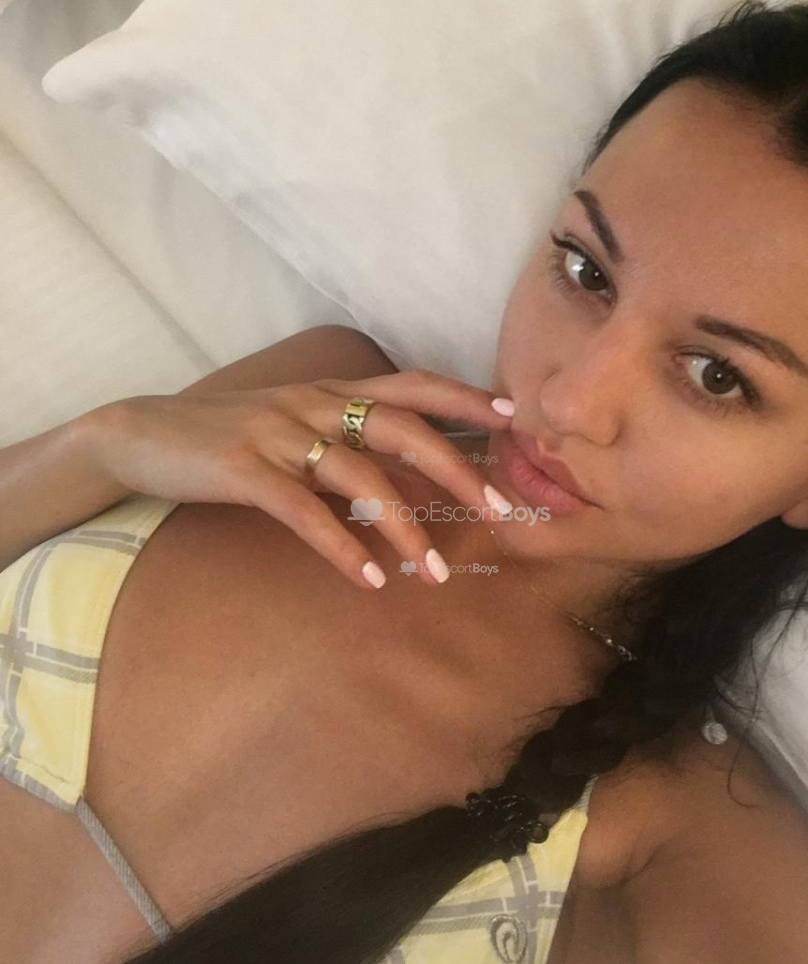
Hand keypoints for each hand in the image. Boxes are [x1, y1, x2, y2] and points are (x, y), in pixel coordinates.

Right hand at [87, 371, 513, 589]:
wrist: (140, 434)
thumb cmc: (227, 436)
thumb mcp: (294, 427)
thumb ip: (347, 440)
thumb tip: (408, 471)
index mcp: (329, 390)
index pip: (411, 384)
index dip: (463, 397)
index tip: (512, 418)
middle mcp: (312, 403)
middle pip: (401, 427)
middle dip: (456, 468)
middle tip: (498, 511)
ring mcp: (277, 433)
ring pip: (358, 475)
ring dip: (405, 527)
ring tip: (436, 572)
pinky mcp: (242, 468)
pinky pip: (303, 511)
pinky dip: (340, 546)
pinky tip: (367, 579)